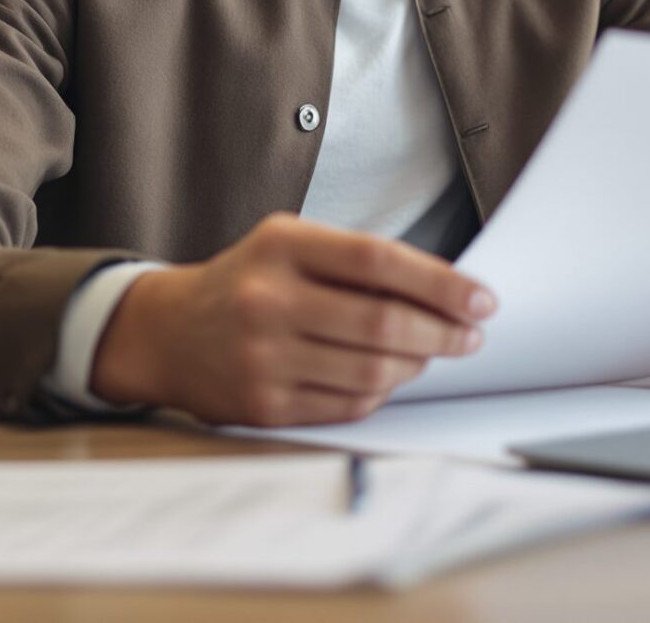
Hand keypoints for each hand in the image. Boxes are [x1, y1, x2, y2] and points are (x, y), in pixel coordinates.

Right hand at [89, 213, 495, 426]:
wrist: (168, 332)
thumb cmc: (247, 281)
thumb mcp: (288, 243)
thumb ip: (355, 261)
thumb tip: (444, 290)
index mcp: (281, 244)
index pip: (379, 262)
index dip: (441, 283)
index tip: (481, 298)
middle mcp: (267, 299)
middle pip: (382, 323)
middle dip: (442, 333)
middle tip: (470, 335)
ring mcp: (262, 356)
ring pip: (371, 371)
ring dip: (417, 366)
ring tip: (431, 355)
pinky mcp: (263, 405)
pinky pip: (347, 405)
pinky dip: (381, 392)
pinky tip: (389, 377)